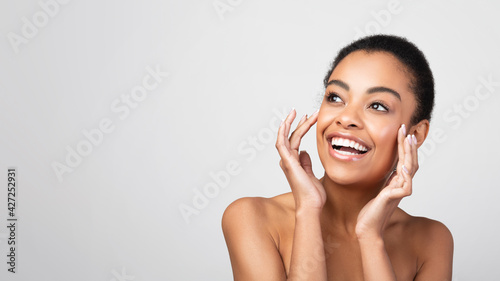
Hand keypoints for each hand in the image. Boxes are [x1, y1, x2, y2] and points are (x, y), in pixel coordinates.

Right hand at [275, 108, 325, 210]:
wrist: (311, 205)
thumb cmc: (312, 194)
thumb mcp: (312, 174)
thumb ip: (307, 163)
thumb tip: (305, 152)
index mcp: (293, 162)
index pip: (296, 140)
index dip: (301, 128)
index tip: (308, 118)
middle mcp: (288, 160)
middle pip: (292, 136)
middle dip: (299, 122)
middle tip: (307, 112)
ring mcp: (287, 161)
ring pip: (286, 137)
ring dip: (290, 124)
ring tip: (296, 112)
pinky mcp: (288, 163)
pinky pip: (282, 144)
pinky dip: (282, 132)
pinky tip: (286, 123)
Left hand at [355, 124, 418, 239]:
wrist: (366, 227)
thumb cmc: (370, 210)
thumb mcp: (379, 188)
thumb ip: (386, 178)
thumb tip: (390, 166)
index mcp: (397, 182)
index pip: (404, 159)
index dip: (404, 145)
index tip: (402, 130)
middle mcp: (401, 185)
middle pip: (411, 161)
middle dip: (408, 144)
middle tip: (406, 128)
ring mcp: (399, 192)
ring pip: (410, 170)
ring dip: (409, 154)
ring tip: (408, 140)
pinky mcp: (394, 199)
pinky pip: (405, 186)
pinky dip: (405, 175)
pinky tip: (403, 166)